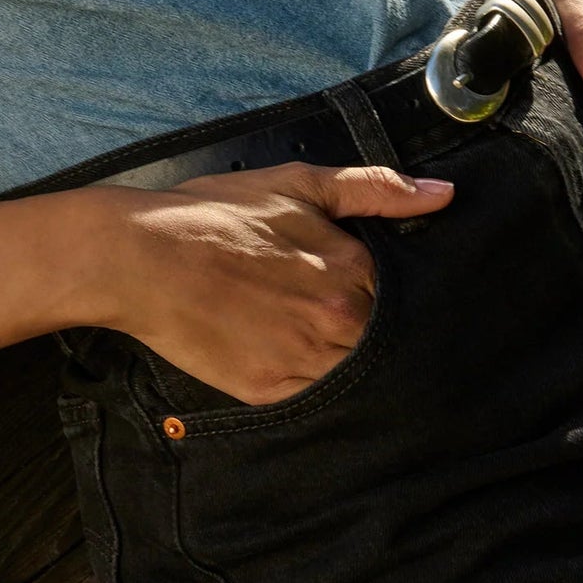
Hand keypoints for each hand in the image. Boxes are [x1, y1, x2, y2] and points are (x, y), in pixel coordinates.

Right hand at [88, 163, 452, 404]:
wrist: (140, 258)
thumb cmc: (214, 215)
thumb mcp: (296, 184)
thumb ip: (374, 189)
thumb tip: (442, 195)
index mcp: (350, 269)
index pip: (402, 297)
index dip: (388, 294)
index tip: (370, 290)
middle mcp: (336, 320)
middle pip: (381, 340)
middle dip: (369, 330)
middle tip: (332, 313)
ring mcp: (304, 360)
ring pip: (353, 373)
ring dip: (344, 359)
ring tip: (307, 334)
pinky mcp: (269, 390)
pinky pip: (313, 398)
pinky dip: (310, 382)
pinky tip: (286, 355)